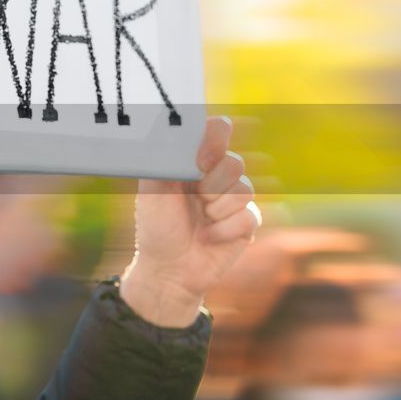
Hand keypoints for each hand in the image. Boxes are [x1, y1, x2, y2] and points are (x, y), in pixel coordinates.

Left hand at [120, 116, 260, 326]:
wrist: (166, 269)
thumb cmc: (156, 227)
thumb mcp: (151, 190)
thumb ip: (164, 159)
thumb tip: (172, 130)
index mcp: (195, 161)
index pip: (217, 130)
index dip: (216, 139)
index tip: (201, 160)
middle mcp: (217, 176)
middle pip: (235, 162)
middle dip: (212, 185)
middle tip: (195, 199)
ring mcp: (233, 200)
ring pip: (244, 189)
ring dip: (216, 209)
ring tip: (200, 222)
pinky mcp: (246, 224)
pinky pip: (249, 216)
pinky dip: (225, 230)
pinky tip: (209, 238)